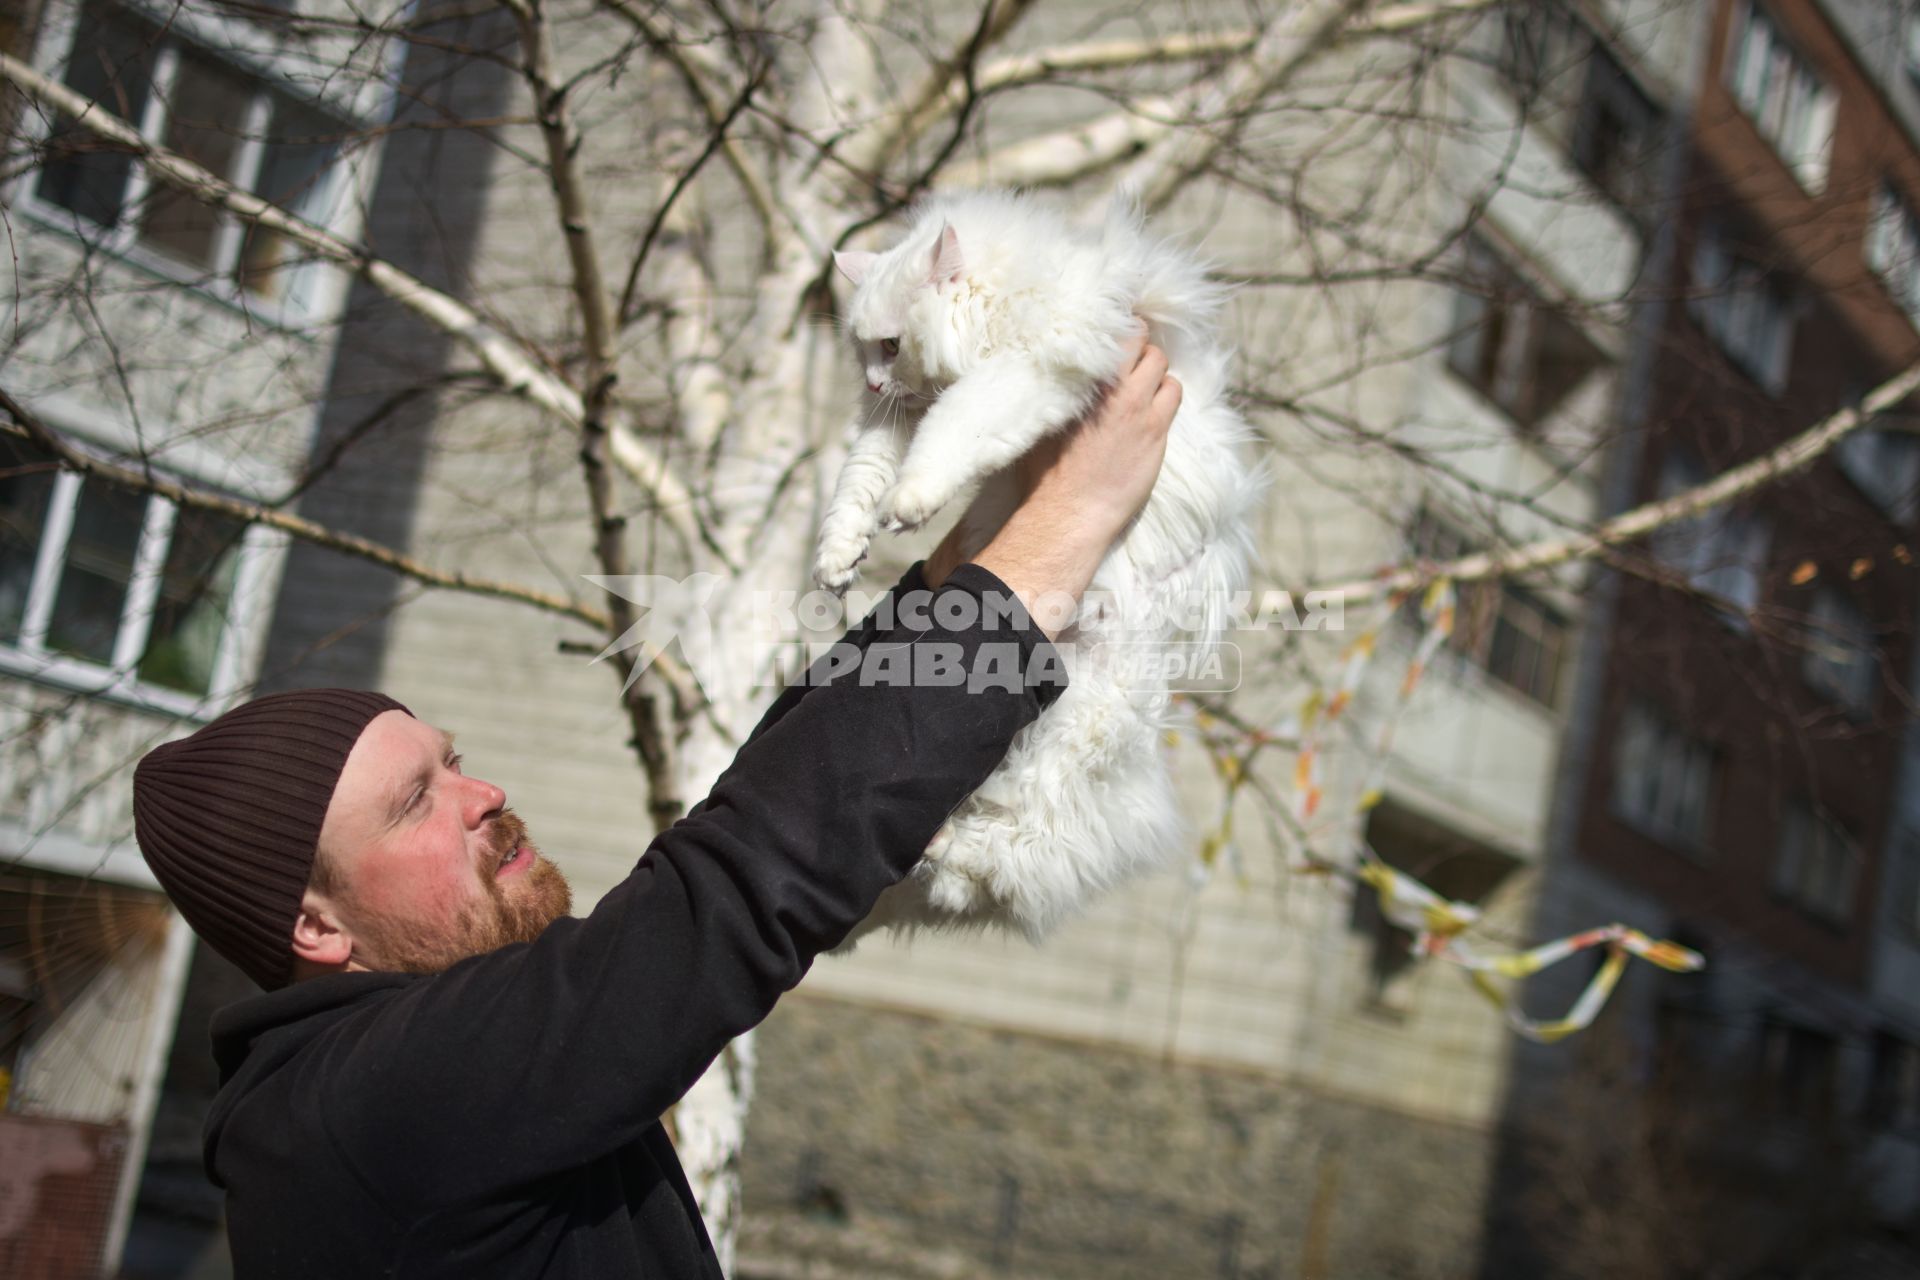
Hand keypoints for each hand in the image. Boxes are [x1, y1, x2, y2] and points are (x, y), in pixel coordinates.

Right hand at [968, 338, 1181, 635]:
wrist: (1071, 512)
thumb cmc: (1046, 472)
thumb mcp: (1040, 420)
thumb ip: (1053, 387)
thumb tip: (1048, 365)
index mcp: (1084, 381)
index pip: (1113, 330)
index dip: (1117, 325)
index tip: (1111, 328)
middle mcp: (1116, 389)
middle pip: (1142, 339)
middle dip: (1137, 342)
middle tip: (1127, 354)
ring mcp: (1141, 410)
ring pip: (1162, 365)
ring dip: (1153, 368)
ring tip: (1138, 382)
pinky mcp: (1157, 432)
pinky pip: (1173, 394)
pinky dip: (1165, 393)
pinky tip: (1150, 405)